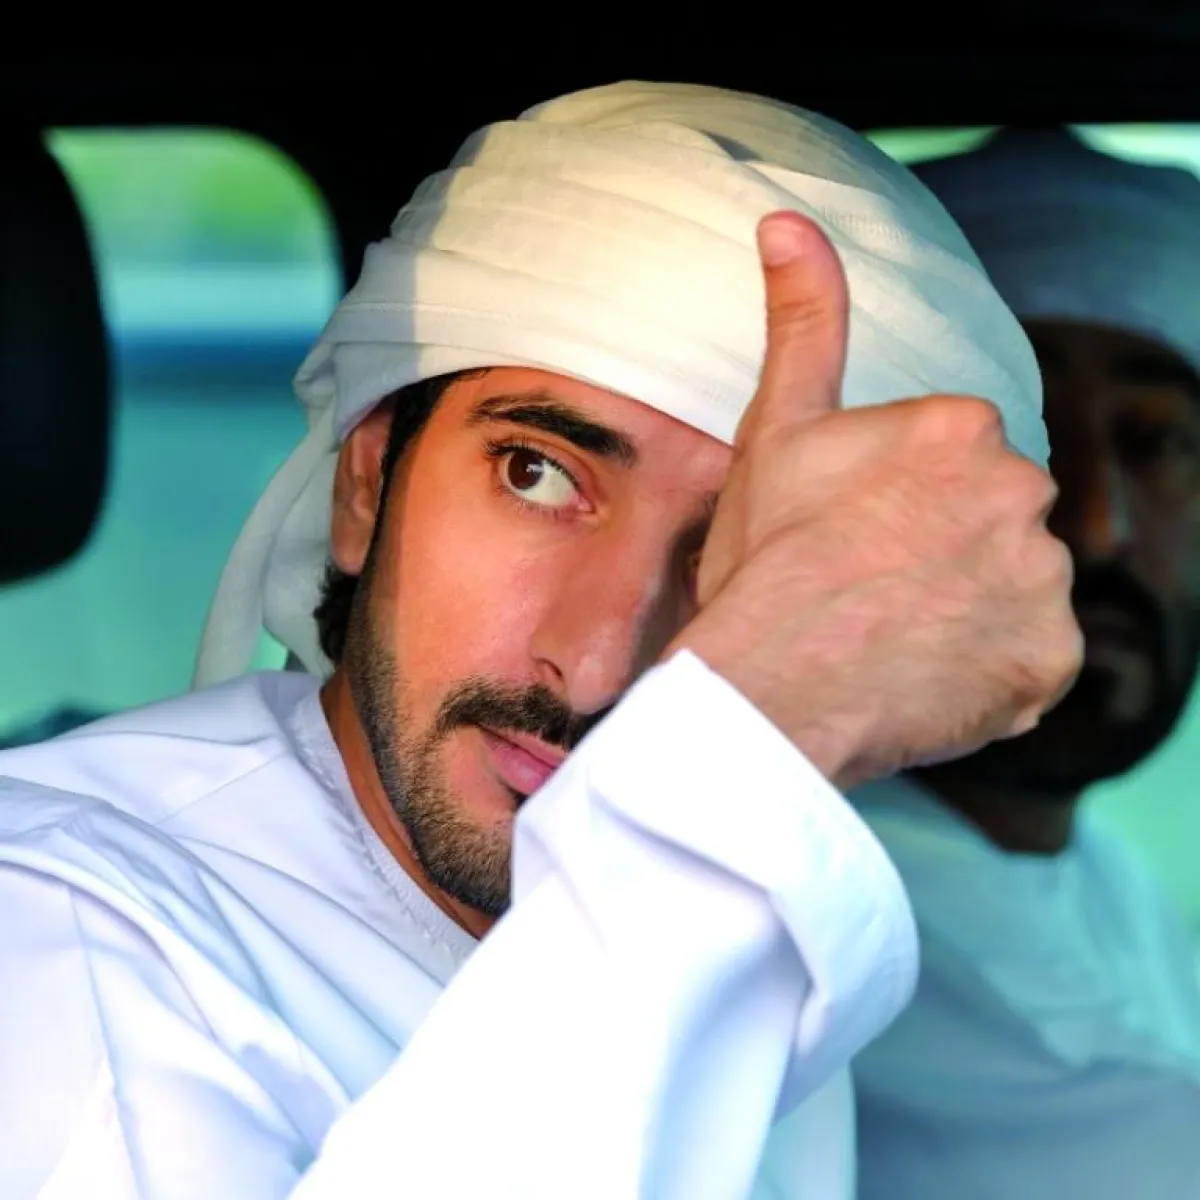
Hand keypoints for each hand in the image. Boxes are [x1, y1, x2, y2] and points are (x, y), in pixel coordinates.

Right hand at [670, 213, 1081, 789]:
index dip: (893, 508)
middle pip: (990, 522)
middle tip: (867, 593)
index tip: (850, 541)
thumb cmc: (766, 562)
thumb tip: (787, 220)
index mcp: (960, 428)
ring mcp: (1042, 580)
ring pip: (1012, 590)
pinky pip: (1029, 661)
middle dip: (941, 552)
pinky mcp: (1050, 660)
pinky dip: (988, 672)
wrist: (770, 683)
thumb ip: (802, 323)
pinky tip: (924, 678)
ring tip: (890, 641)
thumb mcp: (776, 431)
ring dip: (966, 612)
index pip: (949, 465)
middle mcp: (1023, 491)